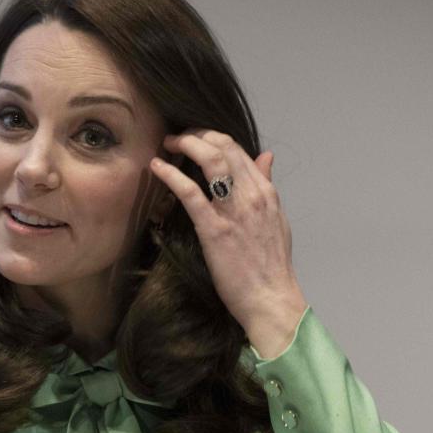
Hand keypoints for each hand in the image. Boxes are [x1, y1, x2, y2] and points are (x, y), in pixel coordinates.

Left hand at [150, 129, 307, 357]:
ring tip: (169, 142)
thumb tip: (266, 157)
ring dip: (187, 144)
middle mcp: (252, 195)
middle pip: (224, 147)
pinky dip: (171, 175)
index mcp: (266, 193)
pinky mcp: (215, 229)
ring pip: (211, 160)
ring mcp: (234, 211)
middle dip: (198, 134)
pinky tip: (157, 166)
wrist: (270, 298)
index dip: (214, 137)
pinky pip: (190, 193)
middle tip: (178, 136)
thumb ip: (266, 186)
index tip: (196, 138)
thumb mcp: (276, 219)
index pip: (239, 150)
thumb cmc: (270, 266)